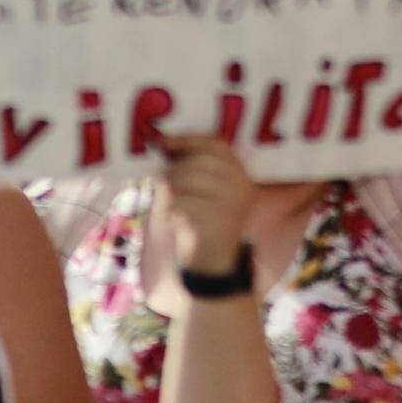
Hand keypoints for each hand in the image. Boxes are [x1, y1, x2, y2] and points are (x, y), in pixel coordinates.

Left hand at [151, 129, 253, 275]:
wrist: (214, 262)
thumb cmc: (203, 220)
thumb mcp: (202, 190)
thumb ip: (188, 165)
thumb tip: (161, 140)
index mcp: (240, 174)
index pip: (216, 145)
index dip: (188, 140)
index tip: (163, 142)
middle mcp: (240, 186)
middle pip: (197, 163)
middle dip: (172, 170)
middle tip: (162, 183)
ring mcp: (230, 205)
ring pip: (187, 182)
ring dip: (170, 192)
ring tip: (170, 204)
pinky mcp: (216, 224)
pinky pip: (182, 205)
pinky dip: (171, 211)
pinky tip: (174, 219)